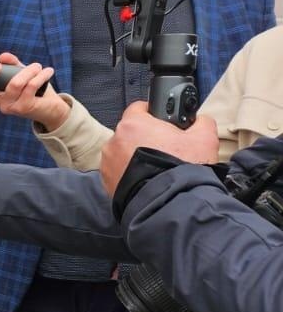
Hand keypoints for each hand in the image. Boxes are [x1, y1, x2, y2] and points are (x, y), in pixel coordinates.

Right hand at [0, 51, 67, 132]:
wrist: (52, 110)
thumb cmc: (34, 91)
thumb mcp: (20, 75)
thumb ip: (12, 65)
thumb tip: (2, 56)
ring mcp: (9, 107)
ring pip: (13, 85)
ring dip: (27, 71)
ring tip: (37, 66)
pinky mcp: (24, 108)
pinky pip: (29, 87)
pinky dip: (39, 76)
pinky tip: (47, 71)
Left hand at [100, 102, 219, 195]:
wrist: (171, 203)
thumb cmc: (183, 168)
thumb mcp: (204, 138)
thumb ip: (201, 122)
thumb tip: (199, 120)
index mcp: (133, 124)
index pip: (139, 108)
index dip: (152, 113)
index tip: (162, 121)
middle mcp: (114, 141)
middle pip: (131, 132)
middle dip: (146, 138)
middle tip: (165, 149)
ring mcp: (108, 162)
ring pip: (123, 153)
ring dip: (136, 157)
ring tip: (156, 167)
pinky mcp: (106, 181)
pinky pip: (118, 171)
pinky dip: (130, 173)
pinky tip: (147, 179)